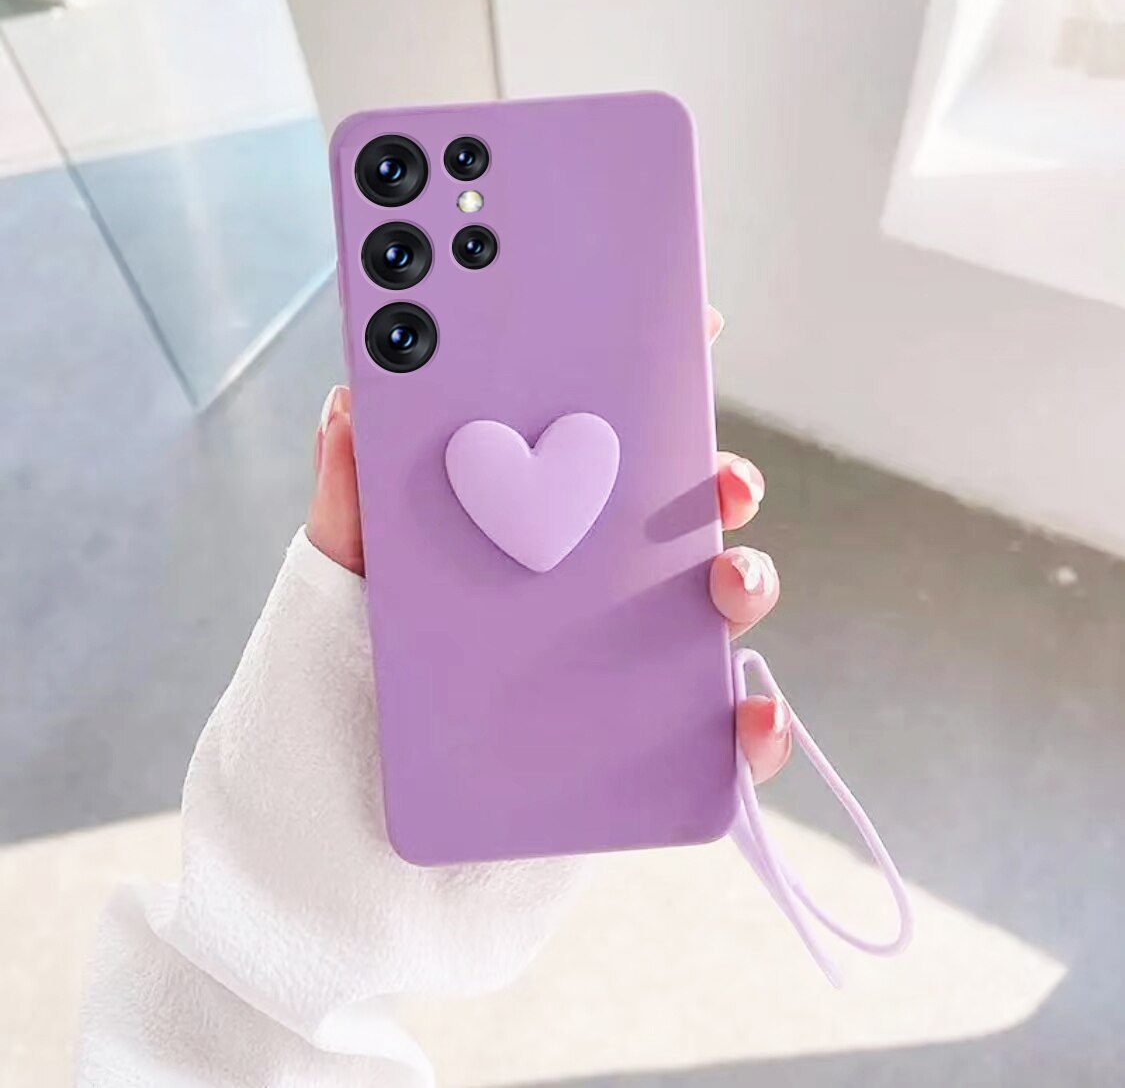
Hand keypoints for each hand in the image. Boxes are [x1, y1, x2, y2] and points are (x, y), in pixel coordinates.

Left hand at [309, 306, 788, 781]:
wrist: (355, 835)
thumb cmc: (353, 696)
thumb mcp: (345, 586)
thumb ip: (351, 501)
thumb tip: (351, 400)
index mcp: (536, 532)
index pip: (605, 450)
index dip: (651, 391)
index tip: (690, 333)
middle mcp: (594, 592)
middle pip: (680, 521)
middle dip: (718, 483)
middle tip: (720, 480)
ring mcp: (628, 669)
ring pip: (716, 614)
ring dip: (749, 585)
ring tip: (727, 588)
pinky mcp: (647, 755)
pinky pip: (722, 744)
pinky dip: (755, 733)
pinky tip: (751, 720)